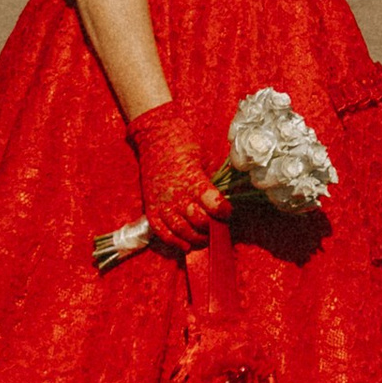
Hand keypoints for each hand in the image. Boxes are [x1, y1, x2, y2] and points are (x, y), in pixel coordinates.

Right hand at [128, 101, 219, 249]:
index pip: (213, 204)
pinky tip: (185, 246)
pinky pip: (162, 232)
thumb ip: (213, 178)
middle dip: (211, 227)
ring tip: (205, 238)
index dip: (224, 211)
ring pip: (181, 230)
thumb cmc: (183, 144)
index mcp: (193, 180)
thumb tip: (230, 192)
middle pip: (198, 221)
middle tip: (218, 227)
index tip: (228, 212)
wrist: (155, 137)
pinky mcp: (151, 208)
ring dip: (195, 238)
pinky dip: (174, 242)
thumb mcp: (205, 158)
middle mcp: (177, 194)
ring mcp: (162, 203)